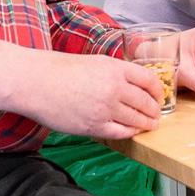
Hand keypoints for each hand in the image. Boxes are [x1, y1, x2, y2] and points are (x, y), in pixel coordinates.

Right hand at [0, 39, 162, 138]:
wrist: (35, 82)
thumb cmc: (58, 69)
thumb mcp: (93, 62)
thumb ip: (114, 73)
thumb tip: (129, 85)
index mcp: (115, 68)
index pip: (149, 80)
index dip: (158, 91)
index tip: (159, 96)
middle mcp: (115, 88)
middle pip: (146, 102)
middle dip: (154, 111)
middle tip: (156, 115)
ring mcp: (106, 108)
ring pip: (137, 120)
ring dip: (146, 124)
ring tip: (149, 126)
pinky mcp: (94, 126)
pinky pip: (121, 133)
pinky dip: (130, 133)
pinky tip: (132, 132)